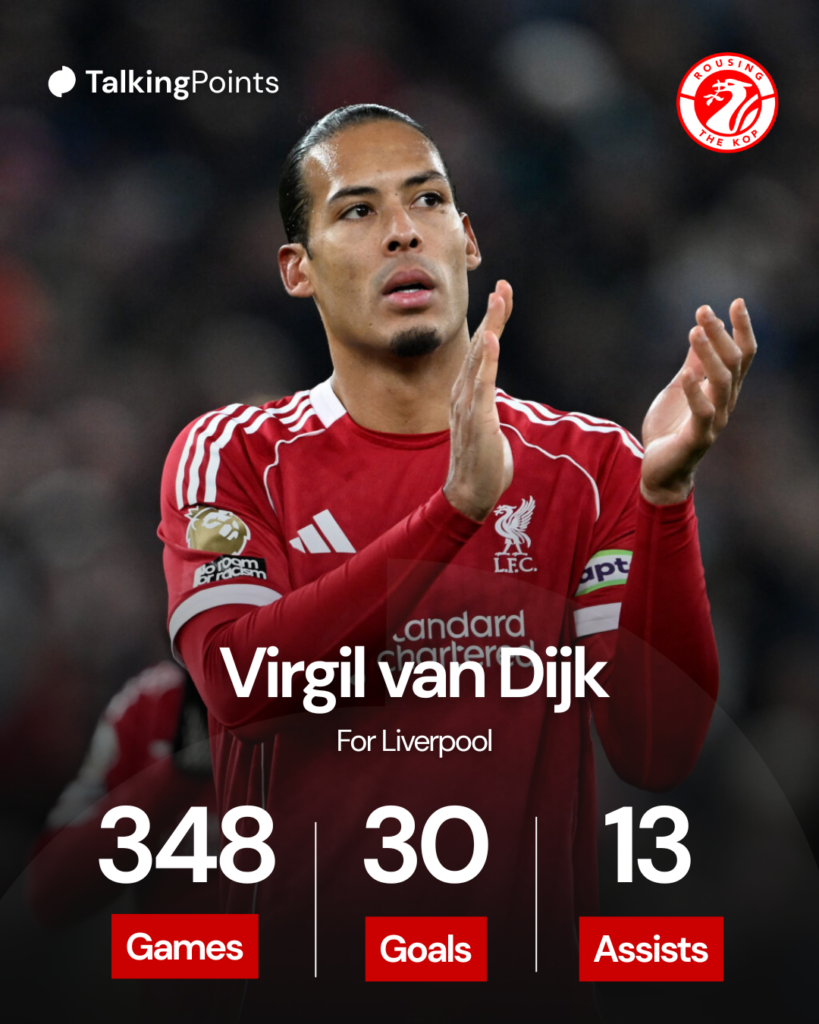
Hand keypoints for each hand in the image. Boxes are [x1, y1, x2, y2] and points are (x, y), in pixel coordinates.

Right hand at [444, 280, 513, 520]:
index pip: (480, 351)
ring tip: (498, 299)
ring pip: (480, 357)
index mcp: (467, 393)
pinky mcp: (478, 418)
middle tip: (503, 286)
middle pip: (479, 346)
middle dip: (492, 315)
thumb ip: (489, 410)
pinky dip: (487, 359)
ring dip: (490, 327)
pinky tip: (491, 338)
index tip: (502, 297)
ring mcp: (468, 404)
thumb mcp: (488, 428)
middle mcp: (463, 392)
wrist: (470, 494)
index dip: (491, 323)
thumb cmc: (483, 464)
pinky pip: (483, 383)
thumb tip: (493, 405)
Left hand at [641, 298, 756, 504]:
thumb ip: (691, 364)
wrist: (659, 469)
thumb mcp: (679, 388)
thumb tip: (699, 331)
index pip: (742, 355)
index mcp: (723, 389)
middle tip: (703, 311)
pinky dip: (695, 392)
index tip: (736, 302)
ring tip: (694, 331)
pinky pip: (702, 413)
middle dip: (720, 334)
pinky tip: (685, 375)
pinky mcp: (698, 438)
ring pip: (721, 383)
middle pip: (733, 363)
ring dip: (709, 355)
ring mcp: (715, 420)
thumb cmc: (670, 428)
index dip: (741, 329)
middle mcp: (725, 402)